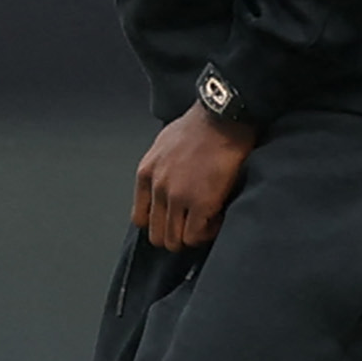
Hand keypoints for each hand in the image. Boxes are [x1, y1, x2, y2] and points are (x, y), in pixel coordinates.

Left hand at [132, 105, 258, 250]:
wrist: (221, 120)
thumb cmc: (197, 128)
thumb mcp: (162, 145)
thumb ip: (158, 169)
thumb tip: (161, 186)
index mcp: (146, 174)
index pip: (140, 218)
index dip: (159, 223)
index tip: (173, 220)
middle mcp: (158, 188)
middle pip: (157, 235)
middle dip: (175, 236)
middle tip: (192, 226)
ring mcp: (178, 197)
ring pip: (175, 241)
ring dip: (191, 236)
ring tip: (206, 222)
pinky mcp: (202, 203)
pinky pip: (197, 236)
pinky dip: (207, 233)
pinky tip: (217, 217)